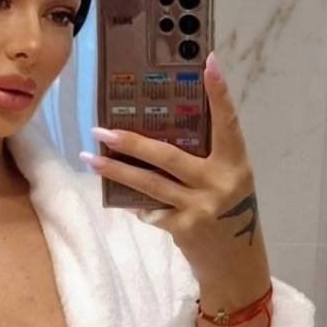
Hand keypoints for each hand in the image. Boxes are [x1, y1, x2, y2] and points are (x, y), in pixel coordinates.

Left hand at [82, 52, 270, 310]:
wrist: (236, 265)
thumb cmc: (229, 214)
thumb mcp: (227, 182)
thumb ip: (204, 160)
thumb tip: (156, 136)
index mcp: (236, 165)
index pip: (227, 123)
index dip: (219, 92)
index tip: (208, 62)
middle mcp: (219, 183)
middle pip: (168, 155)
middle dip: (130, 141)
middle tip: (100, 129)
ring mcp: (200, 207)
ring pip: (148, 183)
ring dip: (115, 170)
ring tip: (89, 157)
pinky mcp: (182, 228)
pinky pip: (149, 208)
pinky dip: (135, 202)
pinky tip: (120, 196)